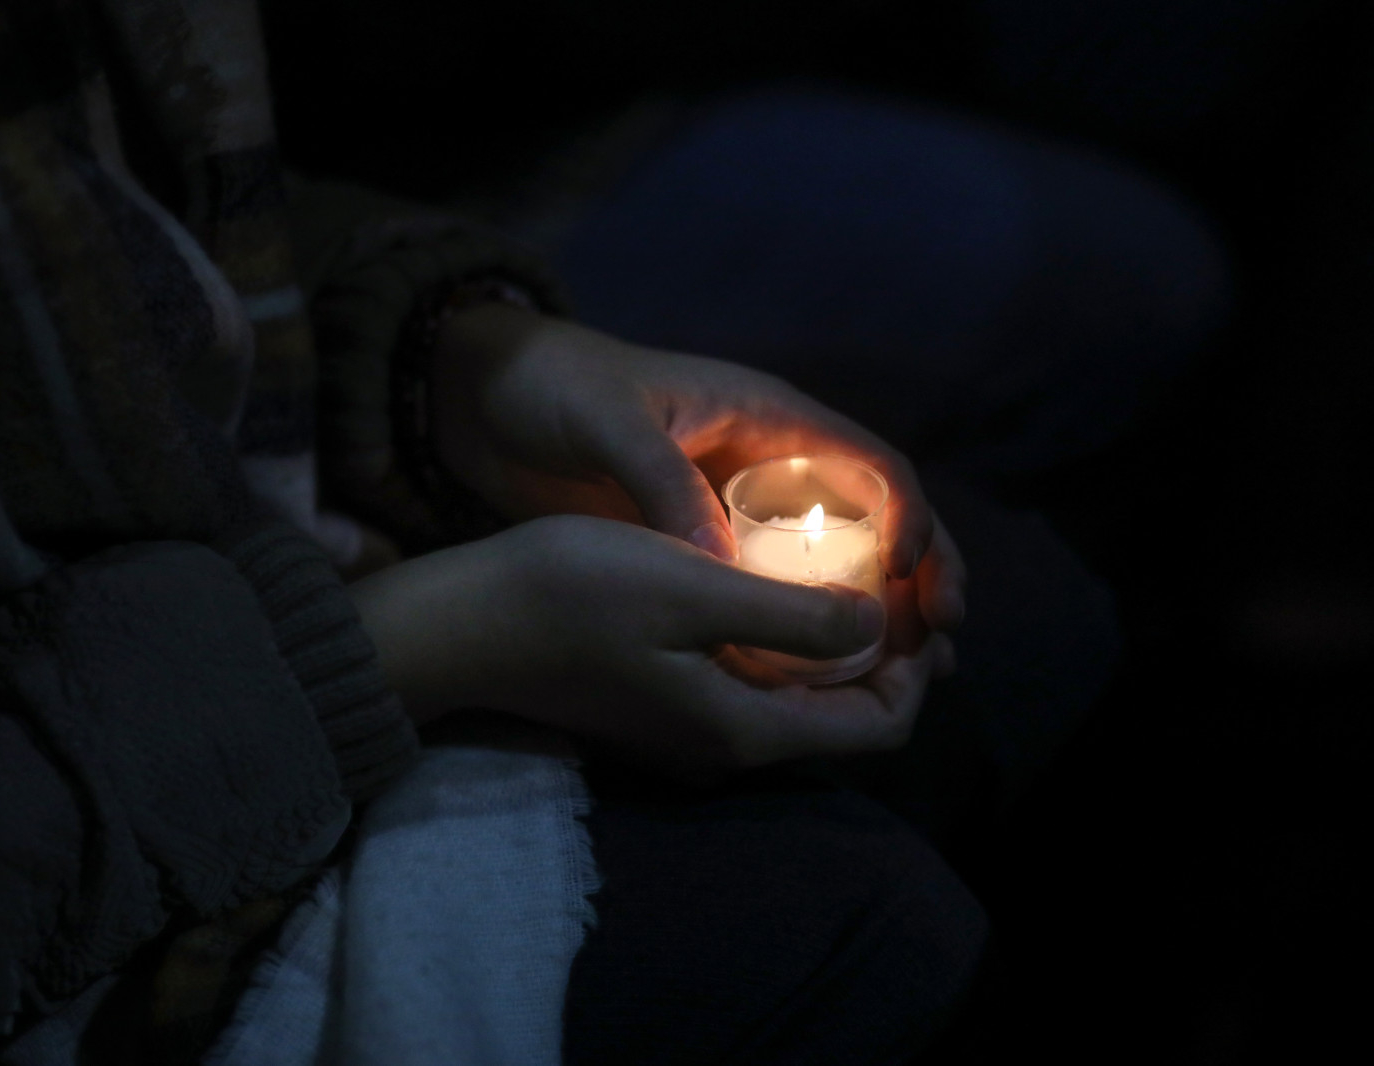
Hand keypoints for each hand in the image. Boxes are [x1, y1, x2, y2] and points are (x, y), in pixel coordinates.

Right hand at [349, 515, 941, 780]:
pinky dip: (782, 645)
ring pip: (795, 700)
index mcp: (744, 728)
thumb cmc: (569, 593)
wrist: (458, 623)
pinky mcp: (658, 703)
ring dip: (832, 648)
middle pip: (841, 719)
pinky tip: (772, 585)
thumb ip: (793, 617)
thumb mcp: (691, 588)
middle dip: (883, 657)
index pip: (877, 728)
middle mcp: (724, 746)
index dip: (914, 669)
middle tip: (894, 579)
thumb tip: (877, 628)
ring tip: (844, 570)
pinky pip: (750, 685)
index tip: (915, 598)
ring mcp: (687, 729)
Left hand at [431, 304, 964, 655]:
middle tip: (941, 638)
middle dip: (920, 576)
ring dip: (878, 615)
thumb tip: (721, 567)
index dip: (908, 518)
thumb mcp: (606, 422)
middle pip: (874, 523)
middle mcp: (768, 466)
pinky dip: (802, 634)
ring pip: (830, 568)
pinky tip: (818, 682)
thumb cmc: (551, 388)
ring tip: (914, 671)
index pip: (870, 465)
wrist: (482, 402)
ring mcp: (737, 513)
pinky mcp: (700, 551)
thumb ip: (661, 484)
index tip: (911, 578)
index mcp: (767, 417)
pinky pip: (769, 597)